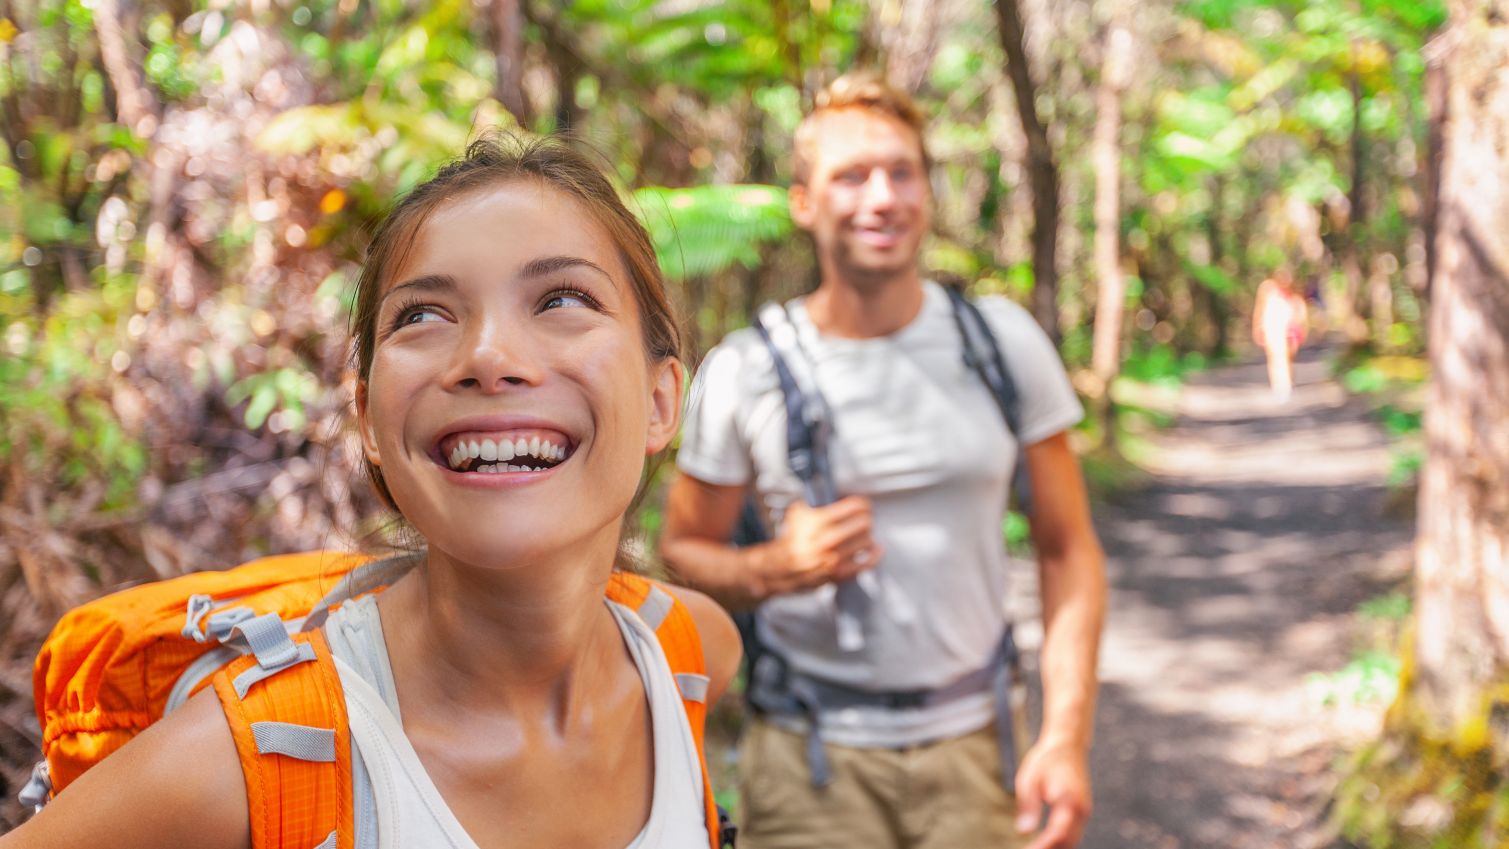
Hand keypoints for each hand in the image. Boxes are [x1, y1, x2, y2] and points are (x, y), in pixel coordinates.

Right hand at [759, 497, 881, 596]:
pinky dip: (875, 555)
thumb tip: (834, 492)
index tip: (863, 505)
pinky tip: (877, 549)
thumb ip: (816, 501)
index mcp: (818, 521)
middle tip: (865, 518)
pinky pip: (866, 563)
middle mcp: (827, 540)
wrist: (783, 566)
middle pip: (864, 523)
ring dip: (868, 535)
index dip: (862, 504)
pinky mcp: (839, 574)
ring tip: (864, 532)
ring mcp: (834, 558)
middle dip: (866, 518)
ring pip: (867, 541)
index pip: (854, 506)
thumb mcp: (799, 512)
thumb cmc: (794, 537)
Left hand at [1014, 739, 1092, 848]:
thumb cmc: (1046, 761)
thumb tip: (1023, 832)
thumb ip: (1028, 806)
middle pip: (1068, 843)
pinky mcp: (1081, 812)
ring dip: (1056, 848)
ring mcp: (1084, 812)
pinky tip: (1043, 844)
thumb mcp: (1029, 780)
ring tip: (1035, 848)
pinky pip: (1073, 834)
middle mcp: (1081, 810)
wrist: (1067, 745)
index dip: (1043, 846)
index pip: (1057, 834)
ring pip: (1072, 841)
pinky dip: (1060, 842)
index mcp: (1069, 801)